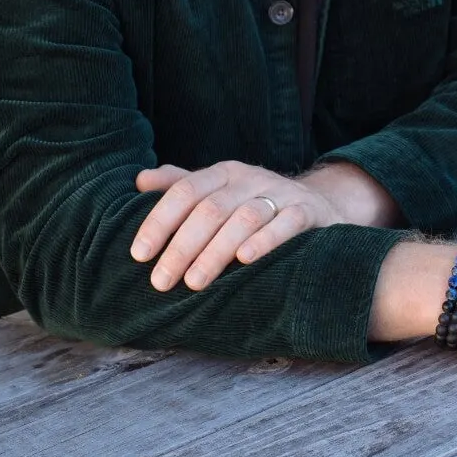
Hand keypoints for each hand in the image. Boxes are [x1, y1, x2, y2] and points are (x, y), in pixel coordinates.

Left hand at [130, 161, 343, 290]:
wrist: (318, 204)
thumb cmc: (254, 203)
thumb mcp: (219, 190)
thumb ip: (181, 185)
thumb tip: (139, 181)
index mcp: (224, 173)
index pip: (185, 190)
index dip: (159, 221)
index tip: (139, 254)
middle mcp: (251, 178)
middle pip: (211, 209)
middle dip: (182, 246)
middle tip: (161, 281)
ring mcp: (280, 194)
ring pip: (245, 218)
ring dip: (217, 251)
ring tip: (195, 282)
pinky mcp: (307, 211)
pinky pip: (287, 223)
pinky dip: (266, 240)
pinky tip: (245, 260)